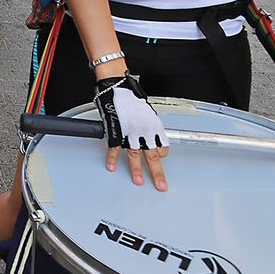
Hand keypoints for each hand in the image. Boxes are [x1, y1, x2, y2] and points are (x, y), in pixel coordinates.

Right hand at [95, 75, 168, 189]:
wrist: (116, 87)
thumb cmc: (130, 95)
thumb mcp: (146, 110)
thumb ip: (149, 124)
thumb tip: (149, 132)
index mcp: (154, 127)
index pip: (162, 147)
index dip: (162, 154)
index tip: (162, 158)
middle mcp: (144, 132)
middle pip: (152, 157)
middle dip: (157, 174)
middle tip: (161, 185)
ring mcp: (129, 134)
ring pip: (135, 157)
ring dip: (137, 171)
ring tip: (139, 181)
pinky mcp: (115, 133)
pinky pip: (114, 149)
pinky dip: (112, 159)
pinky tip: (112, 167)